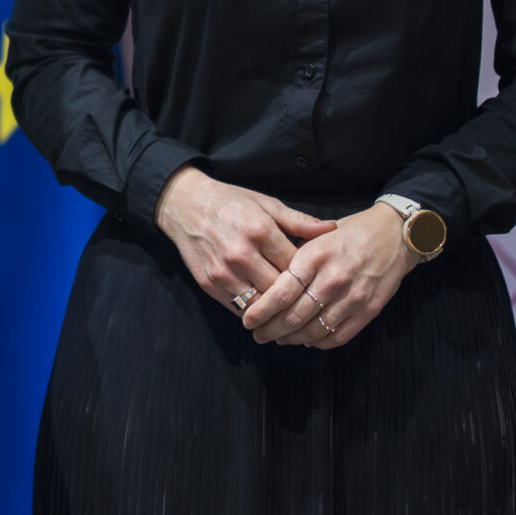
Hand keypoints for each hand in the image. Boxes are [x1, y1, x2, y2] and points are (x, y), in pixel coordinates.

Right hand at [153, 166, 335, 326]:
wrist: (184, 205)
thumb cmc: (230, 203)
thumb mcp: (266, 204)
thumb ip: (298, 220)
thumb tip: (331, 229)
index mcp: (260, 230)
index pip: (296, 265)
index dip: (310, 274)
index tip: (317, 279)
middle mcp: (241, 253)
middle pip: (280, 289)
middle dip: (295, 296)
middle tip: (307, 300)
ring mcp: (223, 272)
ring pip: (261, 304)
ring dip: (275, 309)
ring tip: (288, 311)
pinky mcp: (209, 284)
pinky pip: (239, 308)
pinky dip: (253, 311)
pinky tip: (264, 310)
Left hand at [241, 202, 416, 348]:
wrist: (394, 236)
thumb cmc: (349, 233)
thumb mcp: (316, 234)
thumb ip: (292, 256)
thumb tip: (264, 279)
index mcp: (316, 256)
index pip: (282, 292)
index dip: (262, 311)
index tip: (248, 320)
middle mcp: (333, 278)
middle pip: (295, 316)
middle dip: (271, 330)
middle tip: (258, 334)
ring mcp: (353, 296)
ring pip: (315, 330)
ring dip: (293, 339)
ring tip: (279, 338)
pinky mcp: (369, 310)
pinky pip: (338, 336)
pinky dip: (319, 342)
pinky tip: (307, 340)